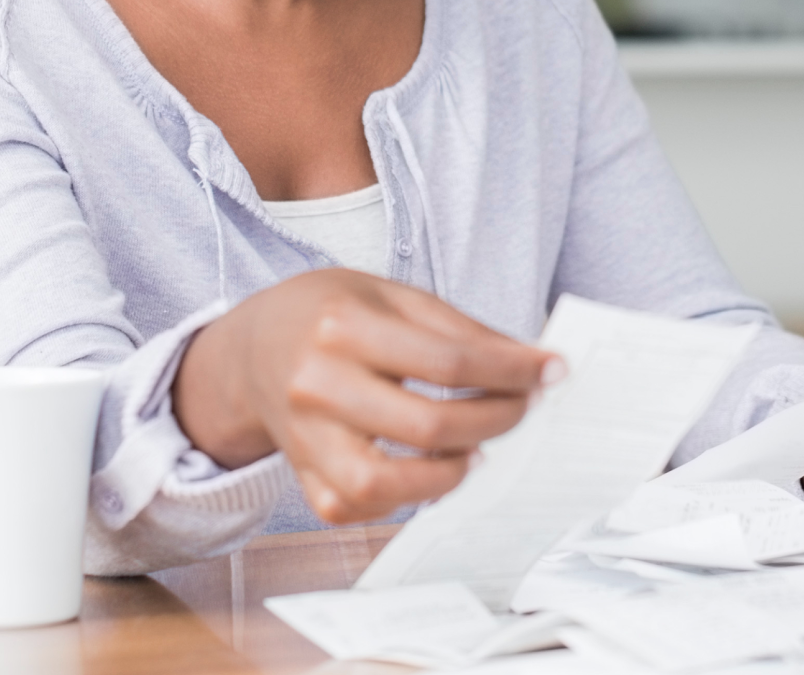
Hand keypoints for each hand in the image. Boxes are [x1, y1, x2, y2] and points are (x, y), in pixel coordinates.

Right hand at [176, 269, 558, 523]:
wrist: (252, 347)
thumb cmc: (331, 316)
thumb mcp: (393, 297)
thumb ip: (459, 330)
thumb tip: (530, 363)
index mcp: (342, 326)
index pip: (447, 360)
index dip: (511, 371)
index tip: (551, 371)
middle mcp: (316, 384)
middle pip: (427, 424)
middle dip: (494, 421)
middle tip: (521, 409)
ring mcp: (304, 436)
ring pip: (383, 483)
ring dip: (447, 475)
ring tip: (475, 452)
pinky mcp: (302, 474)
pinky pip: (355, 506)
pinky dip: (400, 498)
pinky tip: (425, 470)